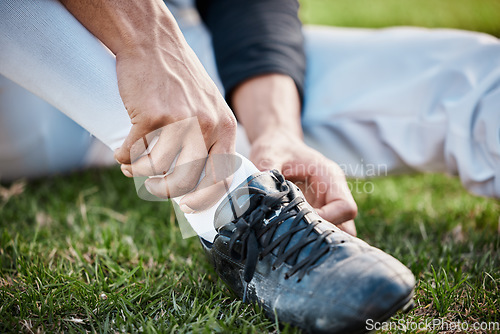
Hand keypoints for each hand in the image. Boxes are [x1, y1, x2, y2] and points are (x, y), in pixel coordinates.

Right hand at [114, 39, 236, 211]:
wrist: (153, 42)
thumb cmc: (179, 77)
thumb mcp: (208, 104)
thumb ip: (209, 135)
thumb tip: (197, 174)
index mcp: (224, 126)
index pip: (220, 176)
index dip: (204, 197)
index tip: (188, 205)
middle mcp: (206, 126)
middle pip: (186, 180)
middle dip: (165, 191)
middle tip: (154, 187)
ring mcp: (179, 122)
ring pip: (157, 169)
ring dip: (140, 173)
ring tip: (133, 165)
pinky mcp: (151, 116)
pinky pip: (134, 152)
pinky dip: (123, 157)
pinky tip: (121, 153)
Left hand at [231, 74, 356, 235]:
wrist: (276, 144)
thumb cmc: (275, 147)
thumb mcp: (269, 155)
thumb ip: (267, 172)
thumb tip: (260, 193)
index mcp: (330, 177)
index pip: (346, 207)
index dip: (328, 219)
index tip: (301, 221)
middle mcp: (333, 193)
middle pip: (346, 226)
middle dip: (322, 234)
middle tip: (295, 234)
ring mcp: (326, 206)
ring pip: (334, 233)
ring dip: (314, 239)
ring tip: (290, 237)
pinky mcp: (315, 213)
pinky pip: (318, 233)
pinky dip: (306, 238)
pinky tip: (285, 236)